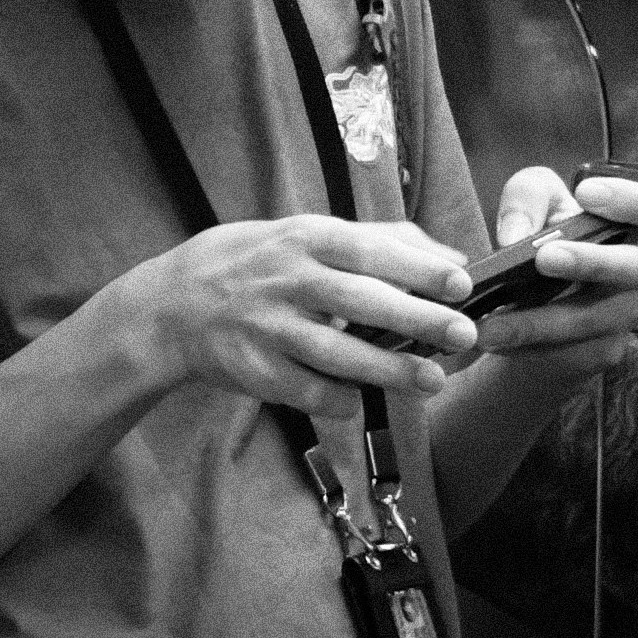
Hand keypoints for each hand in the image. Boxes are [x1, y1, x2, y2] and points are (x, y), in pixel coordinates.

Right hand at [97, 214, 481, 410]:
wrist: (174, 303)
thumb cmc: (259, 262)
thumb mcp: (308, 233)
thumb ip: (380, 241)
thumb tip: (453, 260)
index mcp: (306, 238)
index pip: (369, 249)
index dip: (418, 267)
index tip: (462, 283)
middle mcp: (287, 279)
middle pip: (359, 301)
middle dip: (415, 318)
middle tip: (463, 334)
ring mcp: (268, 326)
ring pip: (335, 352)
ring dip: (387, 369)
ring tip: (432, 380)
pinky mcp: (253, 369)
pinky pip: (303, 390)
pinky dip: (336, 400)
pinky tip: (361, 403)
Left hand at [456, 166, 637, 359]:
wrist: (533, 309)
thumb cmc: (544, 242)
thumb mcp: (533, 205)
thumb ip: (527, 198)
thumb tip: (516, 234)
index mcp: (630, 226)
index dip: (633, 199)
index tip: (586, 192)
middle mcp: (636, 272)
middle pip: (633, 266)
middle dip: (589, 261)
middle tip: (542, 258)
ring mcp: (623, 316)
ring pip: (589, 319)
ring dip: (537, 321)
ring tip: (489, 323)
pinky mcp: (601, 353)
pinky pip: (568, 352)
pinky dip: (526, 345)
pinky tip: (494, 339)